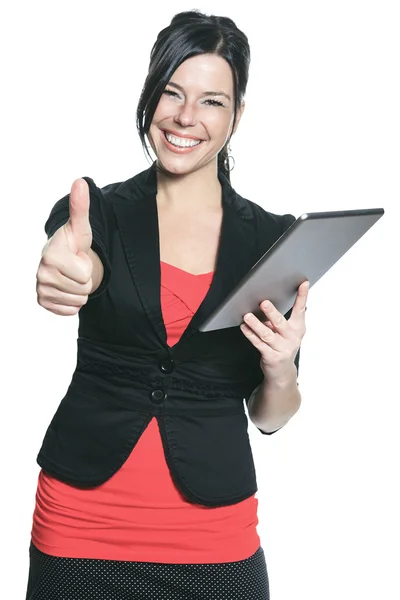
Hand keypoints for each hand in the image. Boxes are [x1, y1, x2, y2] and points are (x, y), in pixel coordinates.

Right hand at [36, 179, 93, 315]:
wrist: (64, 261)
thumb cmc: (74, 244)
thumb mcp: (80, 227)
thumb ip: (80, 207)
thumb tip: (80, 181)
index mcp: (50, 255)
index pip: (84, 275)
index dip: (86, 266)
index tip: (77, 257)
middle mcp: (41, 274)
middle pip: (82, 289)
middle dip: (84, 279)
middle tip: (75, 268)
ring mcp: (41, 290)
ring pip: (78, 301)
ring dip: (79, 290)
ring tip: (71, 276)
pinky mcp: (43, 303)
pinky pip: (70, 311)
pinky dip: (73, 302)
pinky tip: (67, 288)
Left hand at [240, 281, 308, 380]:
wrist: (282, 372)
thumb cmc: (282, 346)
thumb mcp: (286, 332)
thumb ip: (278, 320)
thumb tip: (265, 304)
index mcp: (297, 328)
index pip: (300, 309)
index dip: (302, 296)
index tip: (303, 283)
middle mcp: (292, 337)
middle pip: (280, 322)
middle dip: (271, 312)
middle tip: (263, 303)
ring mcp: (282, 348)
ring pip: (267, 334)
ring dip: (256, 324)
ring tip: (247, 316)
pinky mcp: (272, 357)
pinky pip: (259, 344)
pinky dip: (250, 335)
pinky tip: (244, 328)